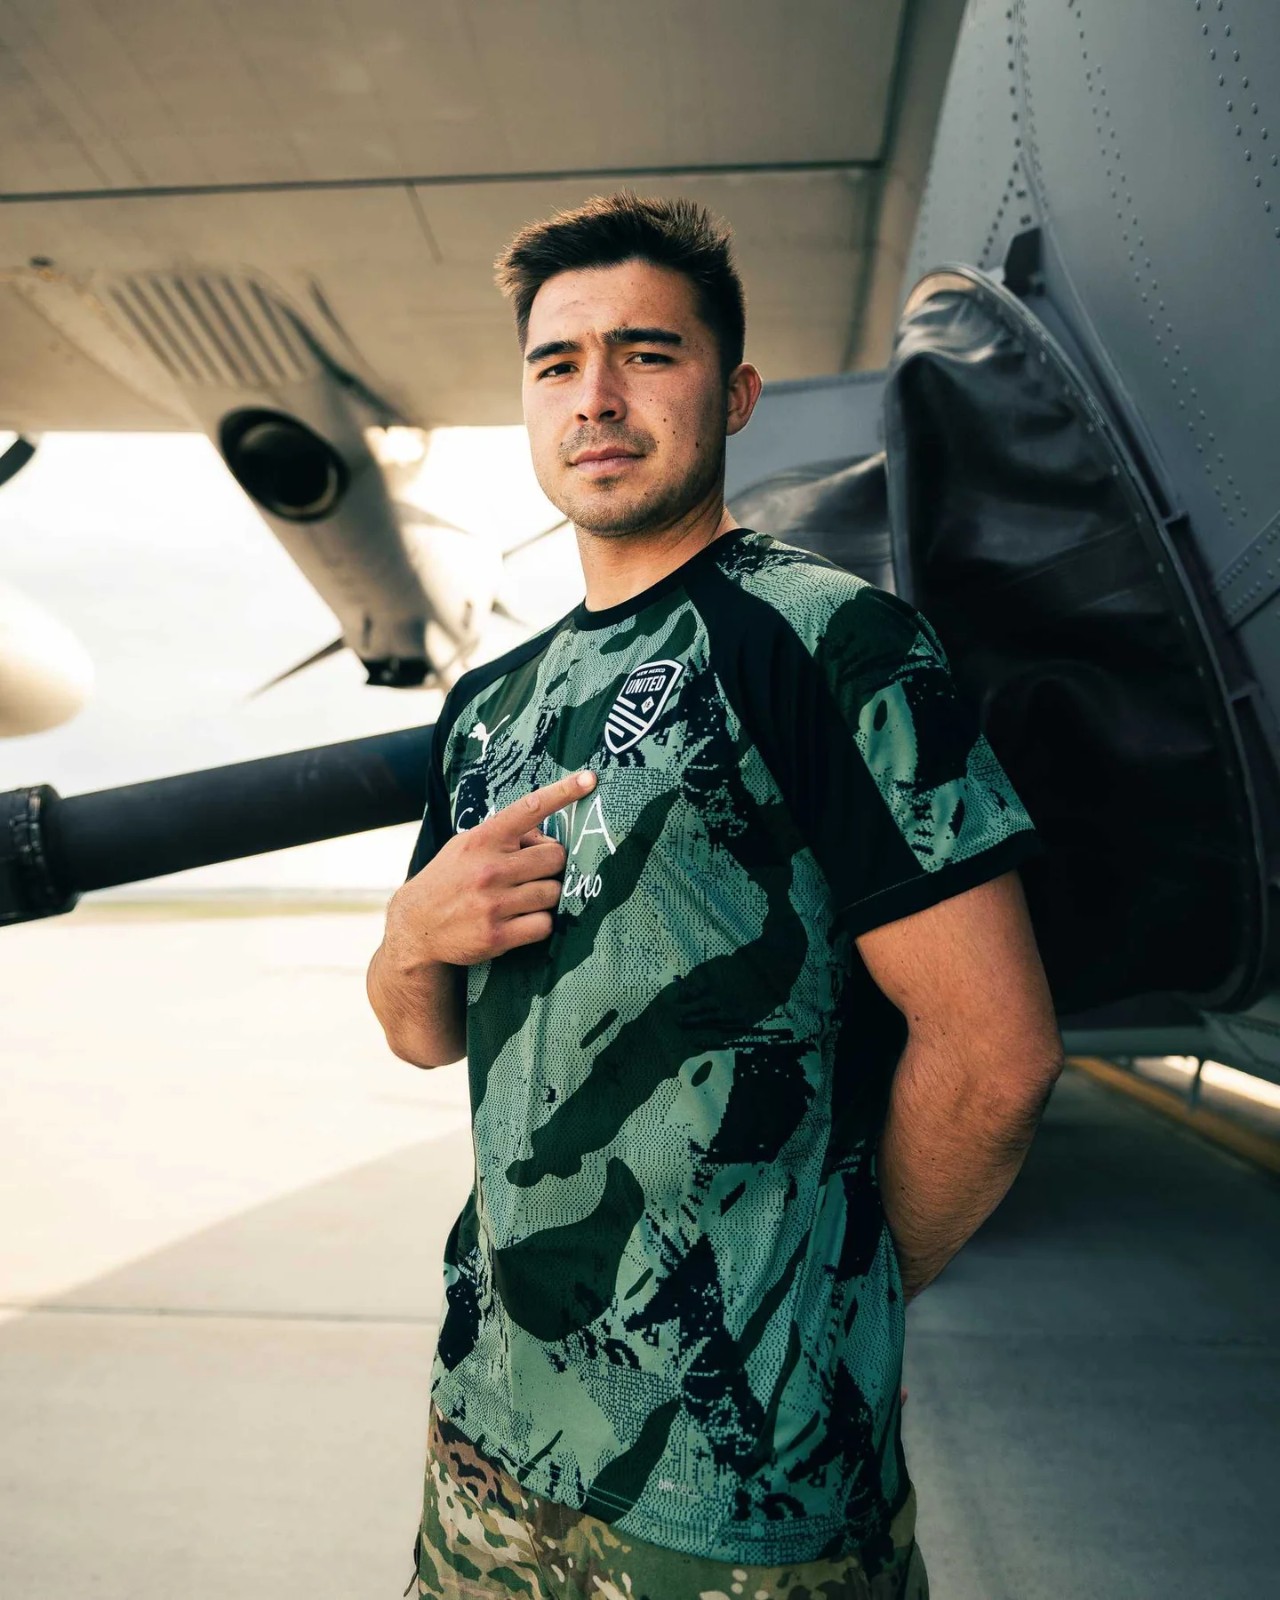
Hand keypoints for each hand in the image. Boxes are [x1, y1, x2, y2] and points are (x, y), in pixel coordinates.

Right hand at [390, 769, 595, 966]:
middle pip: (556, 858)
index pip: (529, 809)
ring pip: (554, 892)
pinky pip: (545, 924)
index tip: (589, 779)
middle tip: (532, 873)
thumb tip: (546, 836)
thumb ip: (504, 837)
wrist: (416, 926)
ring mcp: (493, 903)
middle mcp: (489, 868)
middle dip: (550, 865)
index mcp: (483, 840)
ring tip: (521, 898)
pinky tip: (520, 921)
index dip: (562, 792)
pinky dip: (539, 924)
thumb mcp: (467, 846)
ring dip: (545, 896)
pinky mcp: (497, 935)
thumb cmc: (450, 879)